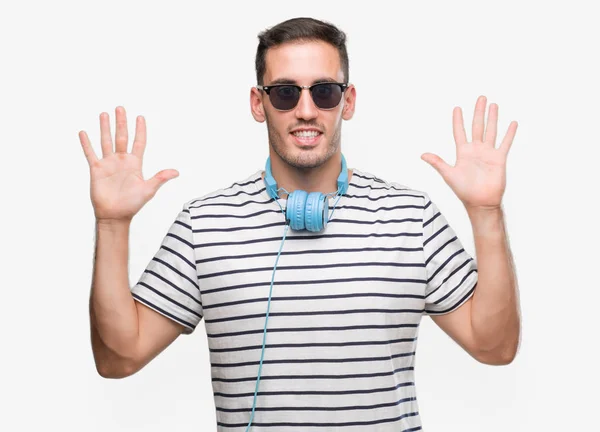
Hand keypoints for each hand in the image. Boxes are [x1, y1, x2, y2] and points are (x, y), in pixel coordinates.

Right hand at [79, 106, 178, 222]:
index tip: (141, 117)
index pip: (139, 142)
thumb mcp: (148, 190)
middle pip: (122, 137)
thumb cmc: (132, 204)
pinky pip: (90, 153)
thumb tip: (176, 172)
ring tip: (104, 114)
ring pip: (106, 141)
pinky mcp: (96, 170)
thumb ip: (160, 178)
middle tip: (121, 107)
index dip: (140, 130)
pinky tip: (84, 132)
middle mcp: (122, 160)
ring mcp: (108, 164)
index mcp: (135, 164)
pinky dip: (86, 143)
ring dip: (105, 128)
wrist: (115, 215)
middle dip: (121, 122)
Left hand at [421, 95, 517, 210]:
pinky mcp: (499, 159)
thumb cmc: (464, 191)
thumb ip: (438, 163)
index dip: (458, 120)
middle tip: (480, 98)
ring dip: (492, 118)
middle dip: (478, 112)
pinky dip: (508, 134)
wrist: (480, 202)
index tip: (457, 108)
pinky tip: (511, 123)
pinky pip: (505, 144)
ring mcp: (488, 153)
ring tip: (494, 104)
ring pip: (491, 131)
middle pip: (477, 127)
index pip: (459, 132)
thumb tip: (422, 155)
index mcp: (462, 153)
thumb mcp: (448, 175)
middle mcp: (475, 150)